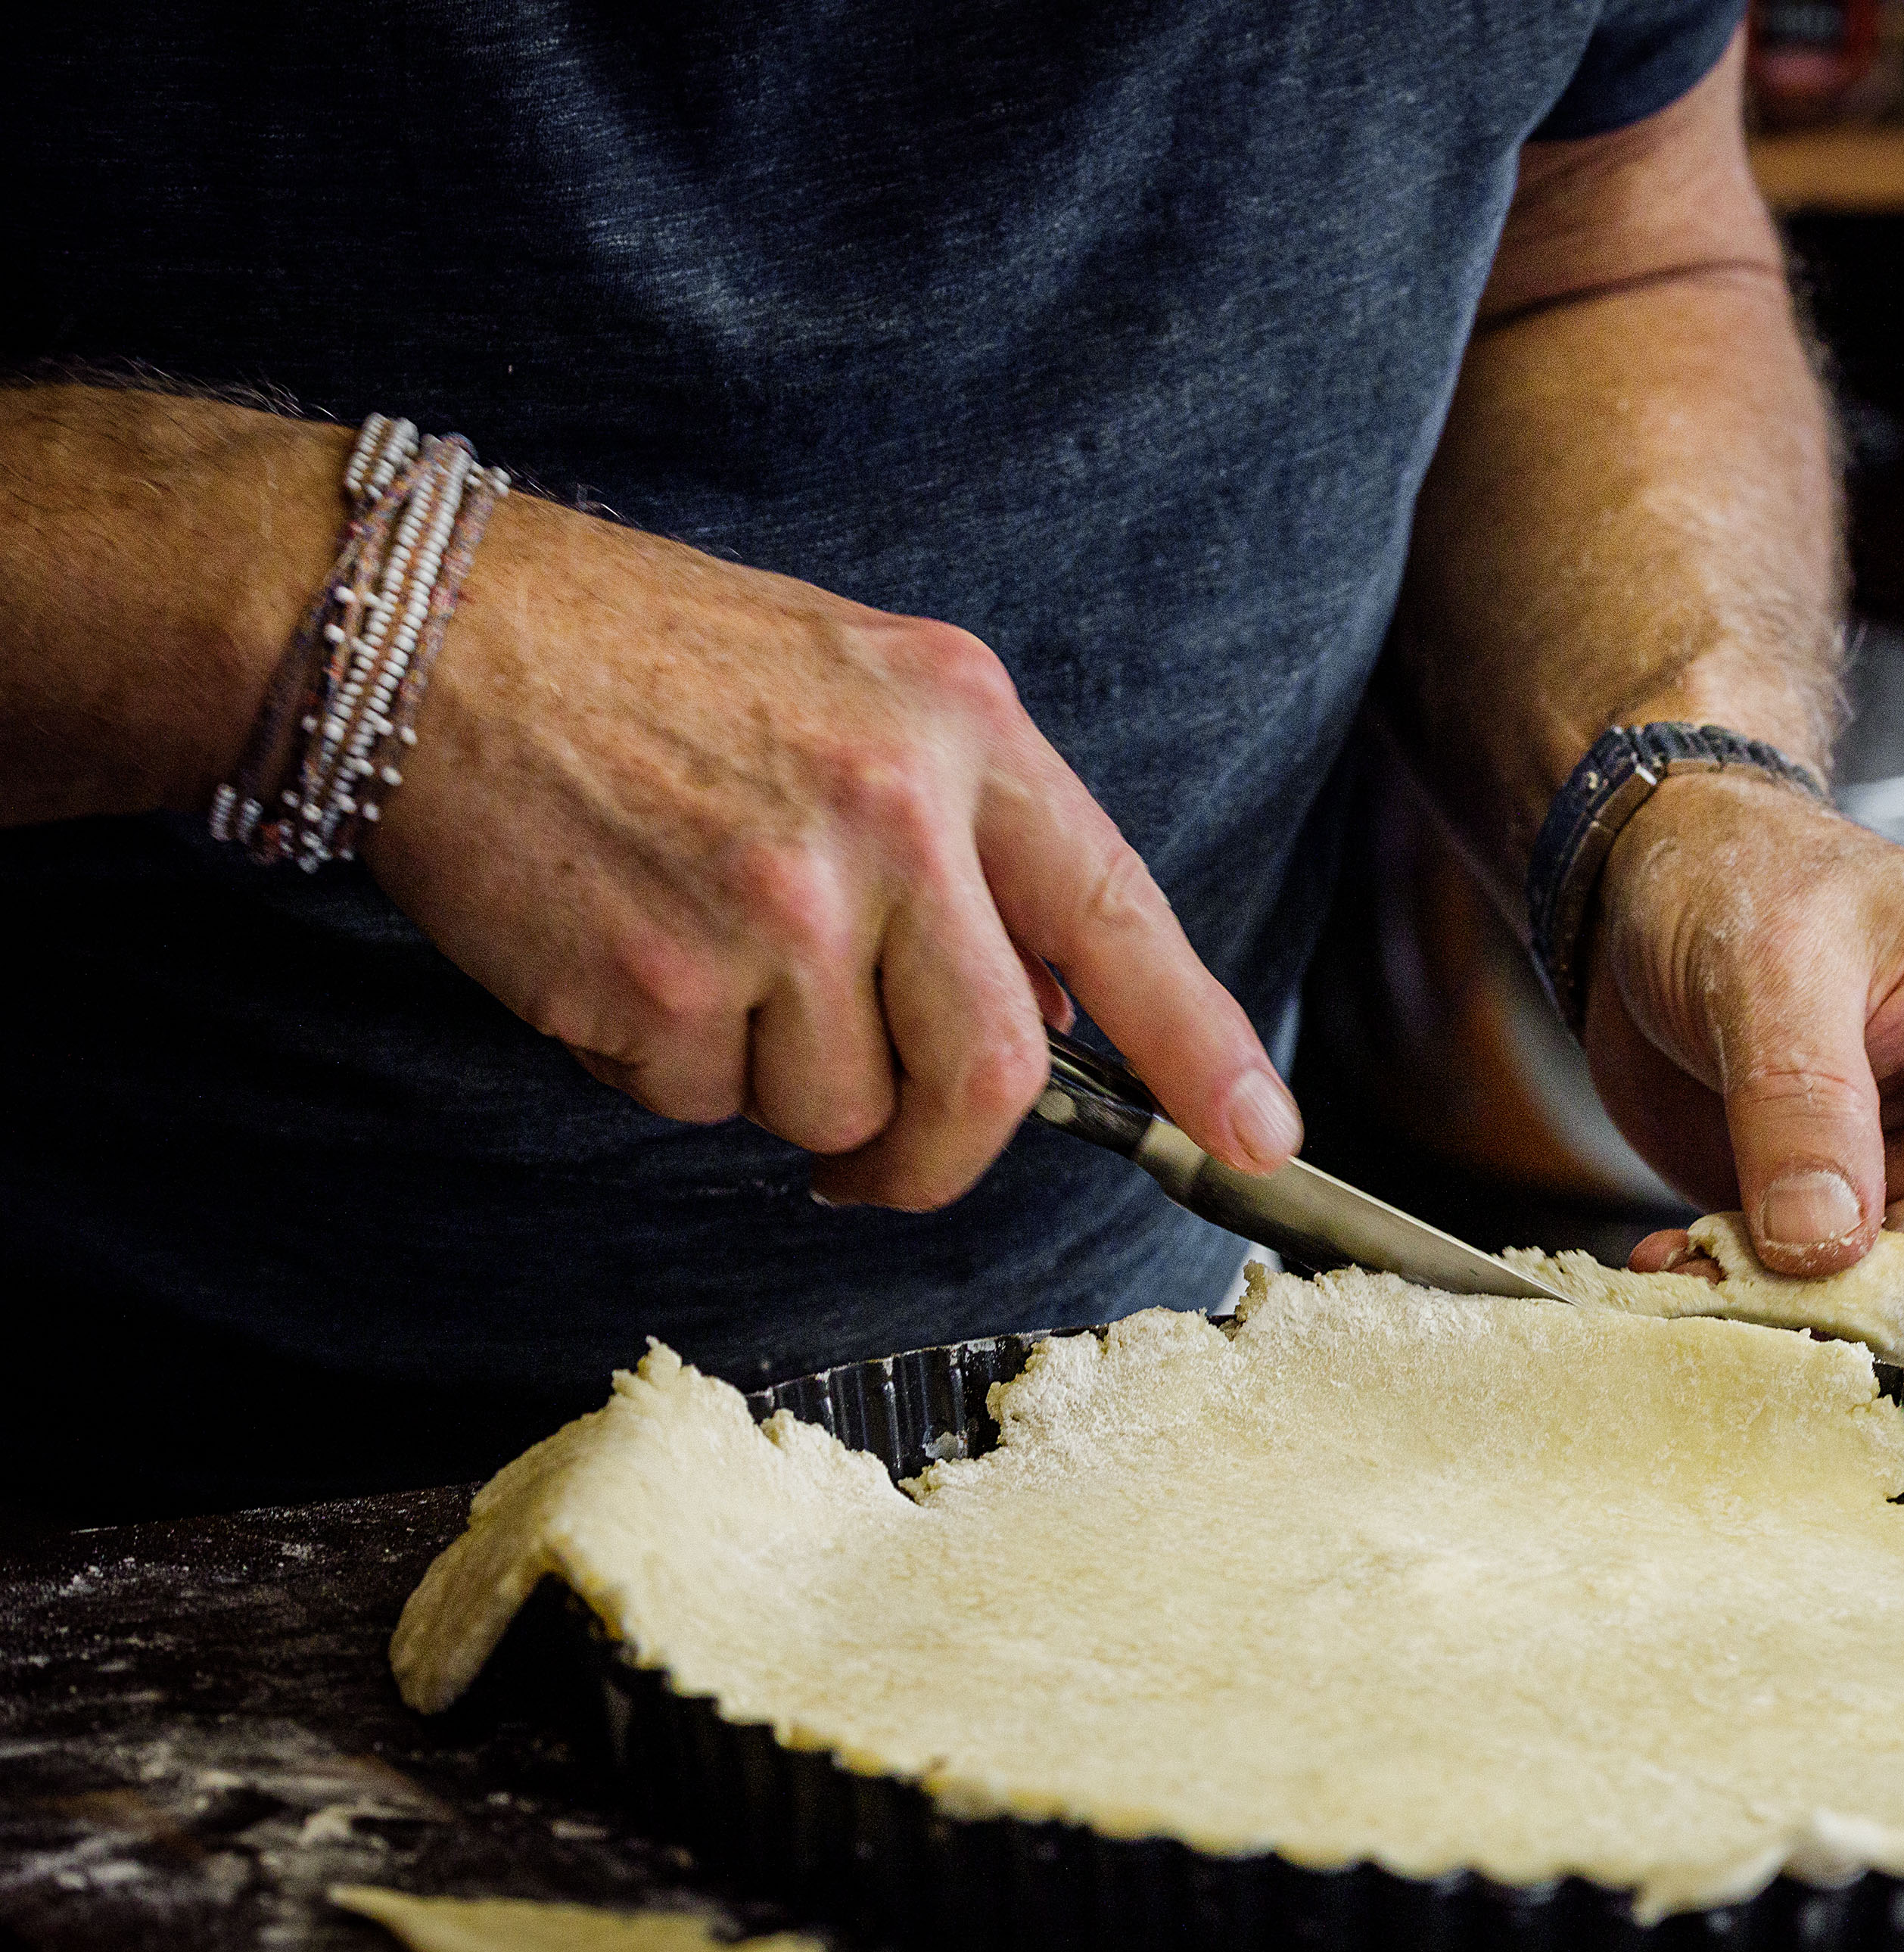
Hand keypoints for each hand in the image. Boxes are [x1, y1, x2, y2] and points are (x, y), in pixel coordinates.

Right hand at [366, 492, 1298, 1207]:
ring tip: (705, 962)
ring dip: (779, 1088)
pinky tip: (627, 956)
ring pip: (840, 1109)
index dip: (1203, 1043)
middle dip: (943, 1155)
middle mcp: (894, 814)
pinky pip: (709, 1105)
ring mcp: (781, 904)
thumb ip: (967, 833)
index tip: (1261, 1134)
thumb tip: (1044, 1010)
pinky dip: (672, 1071)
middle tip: (885, 1162)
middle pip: (993, 1078)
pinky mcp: (667, 982)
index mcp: (963, 727)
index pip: (1119, 913)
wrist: (438, 632)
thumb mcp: (859, 688)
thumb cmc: (653, 662)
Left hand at [1583, 771, 1903, 1355]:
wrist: (1642, 892)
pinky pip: (1858, 1292)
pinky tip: (1690, 1267)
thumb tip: (1825, 1249)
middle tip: (1837, 1310)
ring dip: (1857, 1315)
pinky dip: (1782, 1304)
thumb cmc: (1737, 876)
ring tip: (1731, 1284)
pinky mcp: (1868, 1206)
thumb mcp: (1767, 966)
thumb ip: (1801, 1104)